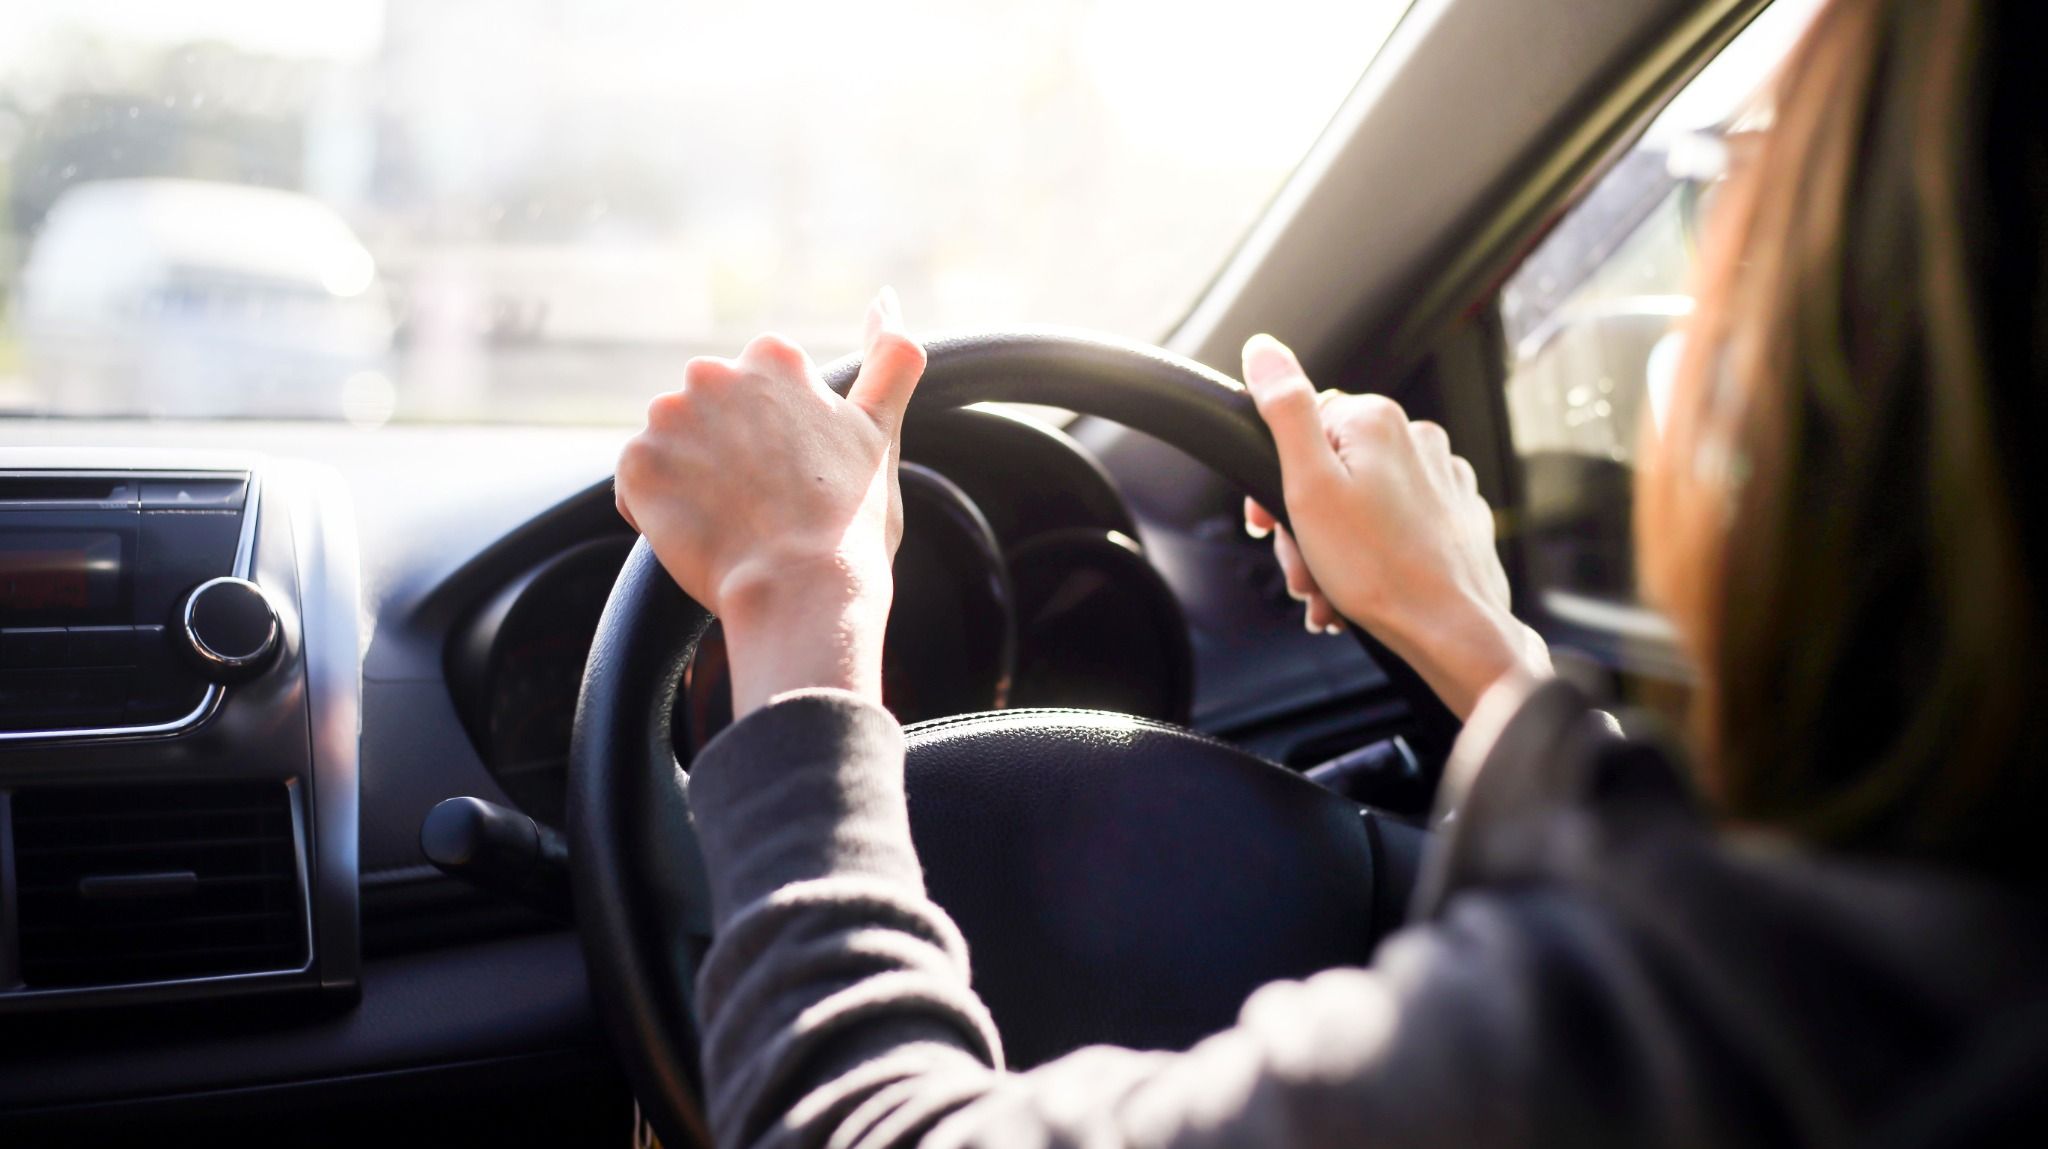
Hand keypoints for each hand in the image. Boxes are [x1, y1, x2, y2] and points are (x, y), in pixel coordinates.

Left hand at [614, 288, 926, 715]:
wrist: (803, 587)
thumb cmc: (850, 519)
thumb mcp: (879, 429)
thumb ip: (888, 359)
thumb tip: (887, 298)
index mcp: (774, 357)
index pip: (756, 395)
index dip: (773, 444)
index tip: (793, 478)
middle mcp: (713, 372)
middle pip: (708, 416)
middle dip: (725, 455)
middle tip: (763, 505)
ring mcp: (670, 417)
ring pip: (671, 449)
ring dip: (690, 481)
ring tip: (732, 523)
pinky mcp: (636, 464)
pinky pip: (637, 486)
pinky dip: (658, 513)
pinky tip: (701, 536)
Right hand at [1241, 334, 1548, 718]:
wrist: (1453, 631)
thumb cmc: (1379, 569)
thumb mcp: (1309, 485)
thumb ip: (1285, 410)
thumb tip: (1263, 350)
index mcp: (1377, 420)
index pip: (1300, 428)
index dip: (1276, 480)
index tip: (1269, 525)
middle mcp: (1416, 439)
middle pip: (1331, 470)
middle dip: (1304, 526)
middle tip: (1300, 571)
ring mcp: (1442, 478)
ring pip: (1361, 504)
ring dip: (1332, 550)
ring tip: (1327, 592)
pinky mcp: (1456, 515)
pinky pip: (1397, 526)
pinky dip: (1372, 555)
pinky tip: (1360, 591)